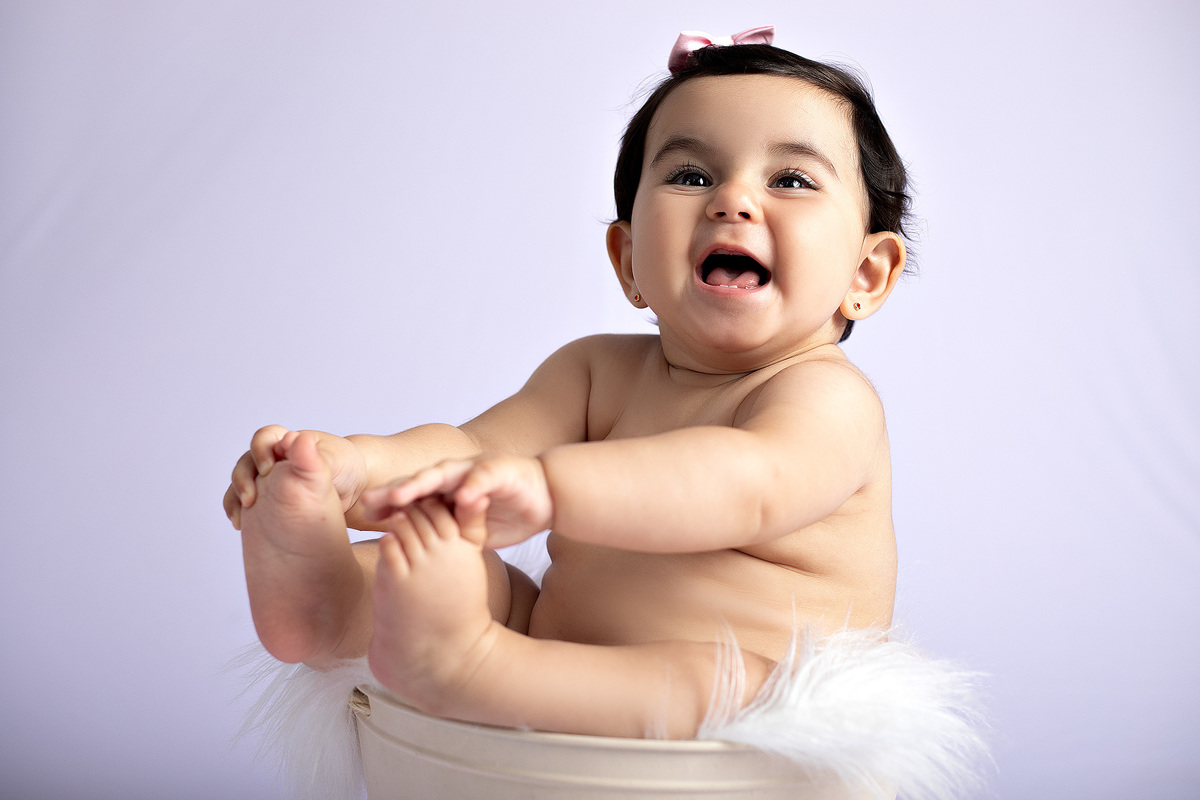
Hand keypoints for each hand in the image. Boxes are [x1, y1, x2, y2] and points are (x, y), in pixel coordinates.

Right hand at [223, 425, 367, 529]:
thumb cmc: (345, 464)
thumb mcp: (333, 459)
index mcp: (288, 442)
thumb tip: (292, 439)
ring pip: (241, 483)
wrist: (355, 485)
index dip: (260, 451)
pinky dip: (238, 510)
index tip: (268, 470)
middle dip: (243, 479)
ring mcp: (268, 478)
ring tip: (240, 517)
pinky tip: (239, 524)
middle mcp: (274, 458)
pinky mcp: (267, 499)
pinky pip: (243, 502)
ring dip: (236, 497)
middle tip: (250, 499)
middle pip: (246, 462)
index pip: (263, 439)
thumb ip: (312, 454)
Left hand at [359, 454, 552, 548]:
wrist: (547, 495)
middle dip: (396, 491)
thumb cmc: (508, 513)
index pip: (414, 495)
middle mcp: (456, 474)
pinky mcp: (500, 470)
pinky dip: (472, 484)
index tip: (366, 516)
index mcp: (447, 489)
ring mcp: (476, 469)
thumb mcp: (471, 530)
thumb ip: (447, 532)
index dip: (390, 503)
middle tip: (373, 502)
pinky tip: (460, 495)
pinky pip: (483, 476)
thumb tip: (416, 550)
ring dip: (423, 482)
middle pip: (419, 480)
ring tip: (402, 495)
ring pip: (444, 473)